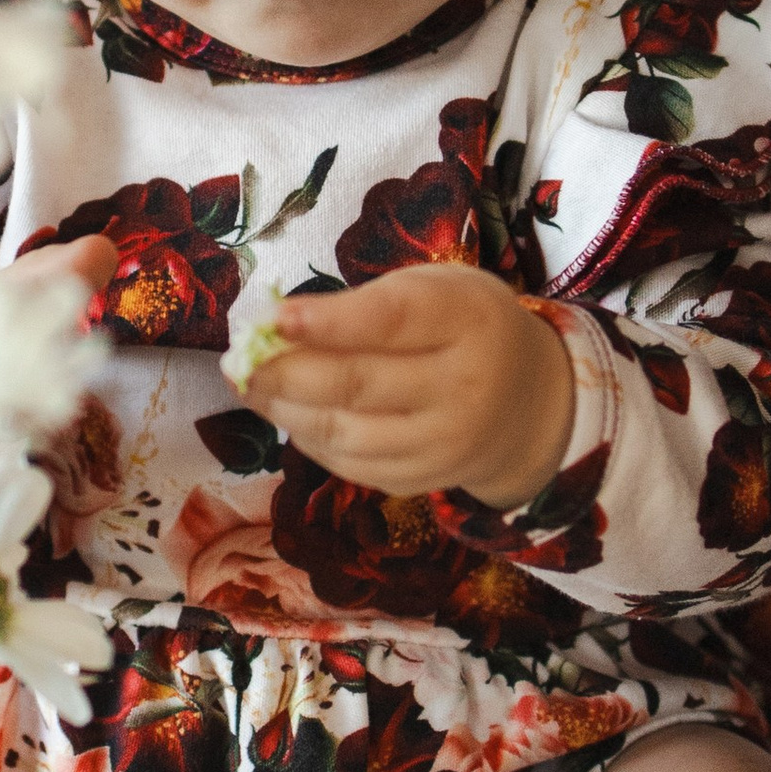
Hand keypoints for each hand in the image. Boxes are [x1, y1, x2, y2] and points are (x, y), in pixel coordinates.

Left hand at [253, 265, 574, 508]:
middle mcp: (463, 387)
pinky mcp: (423, 480)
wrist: (530, 403)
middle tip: (241, 358)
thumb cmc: (464, 328)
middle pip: (358, 384)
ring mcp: (445, 443)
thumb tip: (276, 326)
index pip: (392, 320)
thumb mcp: (434, 291)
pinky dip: (308, 438)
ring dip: (285, 409)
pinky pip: (351, 465)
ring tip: (252, 384)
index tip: (275, 317)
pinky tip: (288, 412)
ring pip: (346, 433)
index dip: (330, 321)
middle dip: (285, 371)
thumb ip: (366, 305)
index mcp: (467, 319)